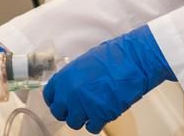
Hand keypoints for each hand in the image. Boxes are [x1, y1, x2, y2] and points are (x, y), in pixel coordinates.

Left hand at [42, 25, 174, 133]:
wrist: (134, 60)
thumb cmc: (115, 56)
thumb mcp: (86, 61)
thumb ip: (74, 76)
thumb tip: (71, 86)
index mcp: (65, 77)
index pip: (49, 96)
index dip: (55, 100)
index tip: (61, 102)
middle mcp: (71, 93)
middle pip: (59, 112)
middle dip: (68, 111)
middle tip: (77, 108)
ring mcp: (85, 106)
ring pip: (74, 123)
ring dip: (83, 118)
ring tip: (93, 109)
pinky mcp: (100, 115)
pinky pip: (92, 127)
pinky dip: (96, 123)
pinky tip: (102, 113)